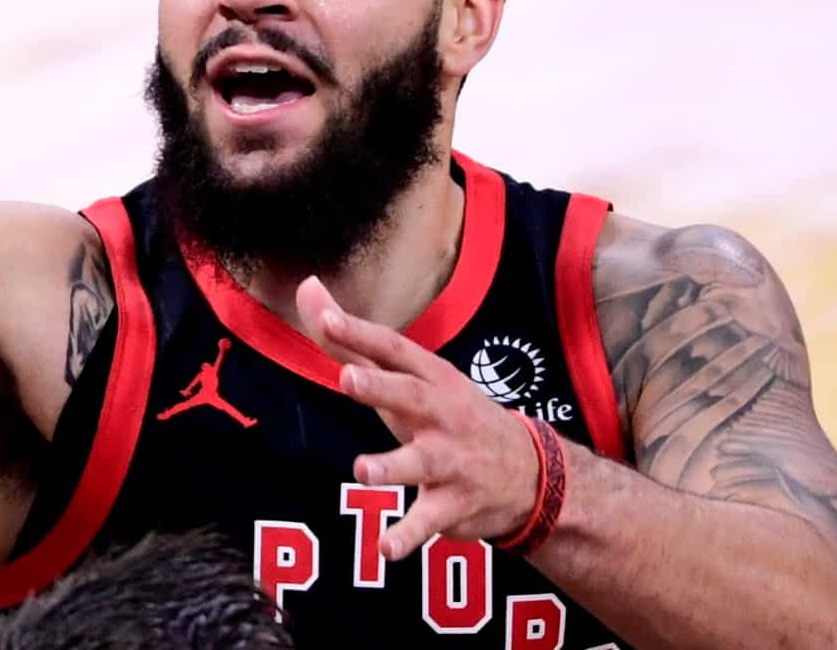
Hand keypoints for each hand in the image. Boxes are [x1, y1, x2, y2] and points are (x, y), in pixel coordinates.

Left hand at [297, 276, 540, 560]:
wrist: (530, 474)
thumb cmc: (449, 414)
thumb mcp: (410, 376)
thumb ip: (352, 340)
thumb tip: (306, 288)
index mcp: (431, 378)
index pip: (394, 350)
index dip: (360, 333)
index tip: (324, 317)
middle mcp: (442, 415)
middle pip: (411, 397)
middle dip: (381, 388)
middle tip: (348, 380)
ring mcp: (450, 461)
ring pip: (420, 463)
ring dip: (392, 466)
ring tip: (362, 471)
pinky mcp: (451, 504)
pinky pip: (427, 521)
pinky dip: (407, 536)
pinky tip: (385, 548)